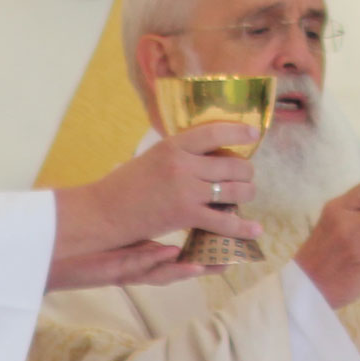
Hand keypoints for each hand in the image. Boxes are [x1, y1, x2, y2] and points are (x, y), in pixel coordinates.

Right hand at [47, 122, 260, 290]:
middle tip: (245, 177)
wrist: (104, 212)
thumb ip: (180, 153)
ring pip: (234, 191)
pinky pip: (224, 222)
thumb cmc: (126, 185)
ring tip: (246, 196)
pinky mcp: (186, 215)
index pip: (214, 131)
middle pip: (232, 165)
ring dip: (246, 194)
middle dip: (246, 172)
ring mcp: (186, 190)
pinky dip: (243, 227)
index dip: (238, 130)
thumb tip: (212, 152)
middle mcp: (182, 164)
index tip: (253, 133)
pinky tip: (255, 230)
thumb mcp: (153, 157)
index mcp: (173, 145)